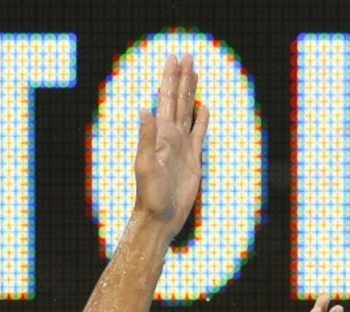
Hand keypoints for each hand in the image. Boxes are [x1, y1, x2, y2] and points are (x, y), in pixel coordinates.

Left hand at [133, 54, 209, 239]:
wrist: (160, 217)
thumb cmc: (149, 195)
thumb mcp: (145, 165)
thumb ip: (146, 138)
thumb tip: (144, 109)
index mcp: (160, 134)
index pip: (166, 99)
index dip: (170, 79)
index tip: (174, 58)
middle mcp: (171, 136)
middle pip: (179, 100)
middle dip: (182, 78)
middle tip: (187, 55)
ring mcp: (182, 147)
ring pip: (189, 112)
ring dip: (191, 92)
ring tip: (195, 73)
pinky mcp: (193, 159)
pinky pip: (199, 134)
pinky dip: (203, 120)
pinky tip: (205, 109)